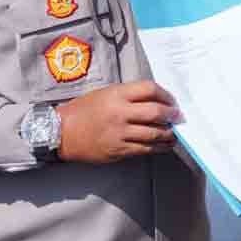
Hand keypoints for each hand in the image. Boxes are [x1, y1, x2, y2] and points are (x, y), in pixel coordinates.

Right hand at [56, 82, 180, 163]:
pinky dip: (158, 147)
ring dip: (169, 133)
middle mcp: (120, 113)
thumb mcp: (104, 94)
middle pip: (156, 112)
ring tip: (175, 133)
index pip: (149, 89)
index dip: (166, 95)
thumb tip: (155, 101)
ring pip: (154, 133)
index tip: (172, 100)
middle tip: (179, 117)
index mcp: (116, 95)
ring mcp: (120, 133)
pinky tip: (164, 145)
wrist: (62, 132)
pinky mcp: (118, 150)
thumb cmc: (83, 110)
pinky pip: (144, 149)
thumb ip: (128, 96)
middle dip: (172, 115)